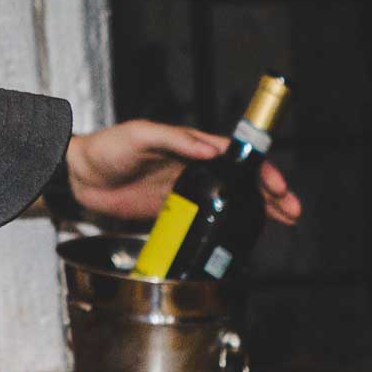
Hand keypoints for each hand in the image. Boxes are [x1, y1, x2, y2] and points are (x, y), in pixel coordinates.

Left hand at [64, 121, 305, 228]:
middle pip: (241, 180)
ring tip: (284, 222)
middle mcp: (194, 166)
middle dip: (270, 194)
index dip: (260, 170)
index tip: (277, 185)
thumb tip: (208, 147)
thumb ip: (174, 139)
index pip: (236, 156)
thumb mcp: (140, 135)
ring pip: (231, 200)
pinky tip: (245, 236)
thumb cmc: (106, 148)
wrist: (79, 177)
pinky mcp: (174, 211)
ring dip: (258, 211)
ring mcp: (186, 190)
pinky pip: (209, 219)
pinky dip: (229, 226)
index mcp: (191, 145)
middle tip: (292, 211)